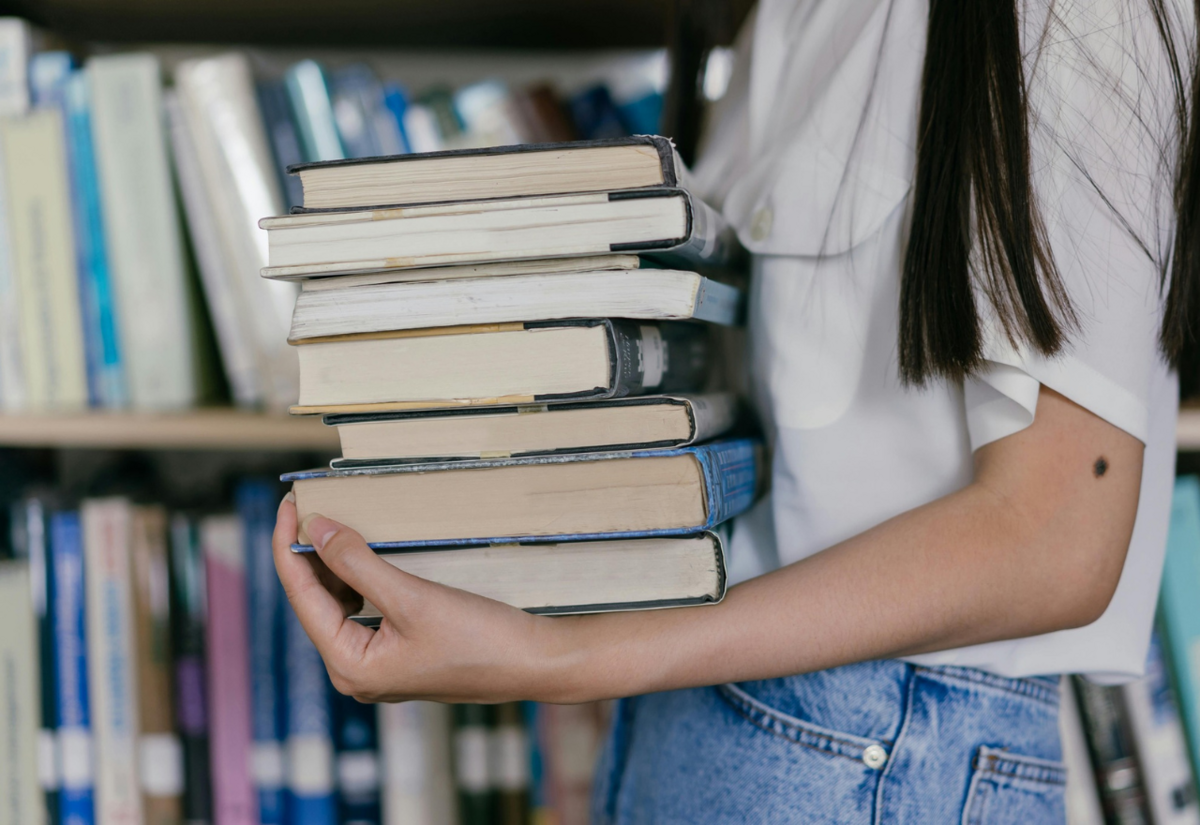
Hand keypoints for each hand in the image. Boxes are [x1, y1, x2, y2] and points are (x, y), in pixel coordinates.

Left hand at [272, 493, 576, 703]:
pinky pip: (364, 611)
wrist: (535, 662)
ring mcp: (378, 665)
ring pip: (338, 605)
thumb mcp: (412, 595)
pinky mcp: (400, 654)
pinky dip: (358, 580)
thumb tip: (315, 527)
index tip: (290, 503)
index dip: (288, 546)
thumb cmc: (479, 638)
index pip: (300, 596)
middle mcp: (355, 671)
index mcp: (349, 665)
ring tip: (333, 521)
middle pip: (315, 601)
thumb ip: (356, 562)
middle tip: (310, 504)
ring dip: (334, 565)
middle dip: (310, 553)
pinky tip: (364, 556)